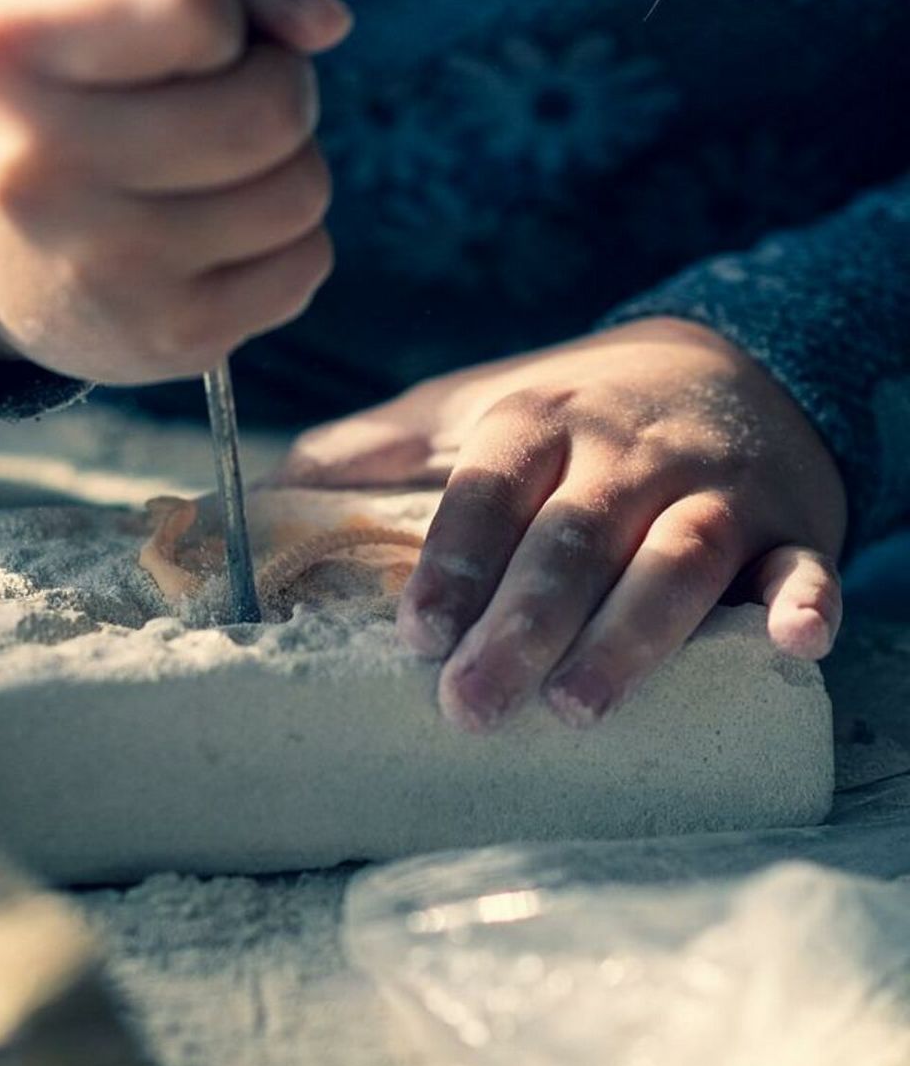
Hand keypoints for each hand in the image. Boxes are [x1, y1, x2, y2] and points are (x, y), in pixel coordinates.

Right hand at [0, 0, 349, 382]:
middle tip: (218, 107)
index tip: (183, 42)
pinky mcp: (165, 337)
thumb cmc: (71, 91)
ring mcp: (102, 265)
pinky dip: (282, 248)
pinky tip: (212, 245)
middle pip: (271, 105)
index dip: (220, 16)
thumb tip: (326, 25)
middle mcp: (33, 164)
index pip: (193, 4)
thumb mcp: (103, 1)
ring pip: (301, 189)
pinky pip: (305, 266)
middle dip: (275, 90)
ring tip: (208, 177)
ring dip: (283, 171)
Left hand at [281, 319, 847, 731]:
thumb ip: (371, 453)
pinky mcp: (790, 522)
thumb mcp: (465, 408)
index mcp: (539, 418)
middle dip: (521, 624)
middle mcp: (627, 451)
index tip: (415, 632)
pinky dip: (806, 597)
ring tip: (578, 707)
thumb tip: (258, 494)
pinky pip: (804, 560)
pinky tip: (796, 642)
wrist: (728, 358)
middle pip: (572, 538)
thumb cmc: (567, 412)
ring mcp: (713, 487)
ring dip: (633, 632)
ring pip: (679, 555)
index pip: (489, 487)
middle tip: (470, 704)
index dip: (454, 560)